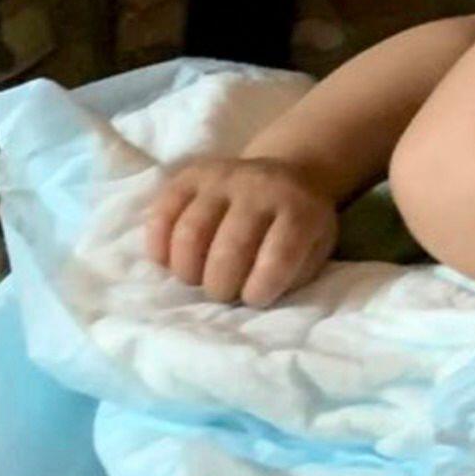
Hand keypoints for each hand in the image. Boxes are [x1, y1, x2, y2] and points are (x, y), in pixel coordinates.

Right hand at [145, 156, 339, 304]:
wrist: (288, 176)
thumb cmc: (298, 229)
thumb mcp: (314, 252)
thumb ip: (290, 275)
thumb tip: (248, 296)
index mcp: (299, 209)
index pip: (278, 256)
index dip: (260, 289)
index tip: (253, 299)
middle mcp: (260, 187)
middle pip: (228, 249)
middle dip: (220, 287)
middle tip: (223, 294)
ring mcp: (222, 177)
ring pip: (190, 233)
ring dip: (188, 272)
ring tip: (197, 279)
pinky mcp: (190, 175)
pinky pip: (162, 214)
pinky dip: (160, 248)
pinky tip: (170, 262)